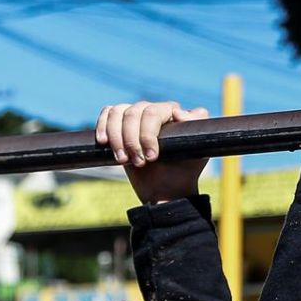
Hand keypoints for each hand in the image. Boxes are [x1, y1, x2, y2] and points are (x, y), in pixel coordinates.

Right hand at [95, 100, 209, 204]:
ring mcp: (135, 117)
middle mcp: (152, 111)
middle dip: (132, 141)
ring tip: (123, 160)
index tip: (152, 157)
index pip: (153, 112)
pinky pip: (108, 114)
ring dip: (116, 138)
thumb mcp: (198, 152)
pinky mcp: (120, 125)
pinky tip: (103, 142)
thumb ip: (196, 127)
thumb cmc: (183, 172)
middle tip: (139, 163)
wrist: (166, 190)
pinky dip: (103, 126)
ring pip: (118, 113)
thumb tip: (177, 112)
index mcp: (170, 112)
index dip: (148, 134)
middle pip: (133, 113)